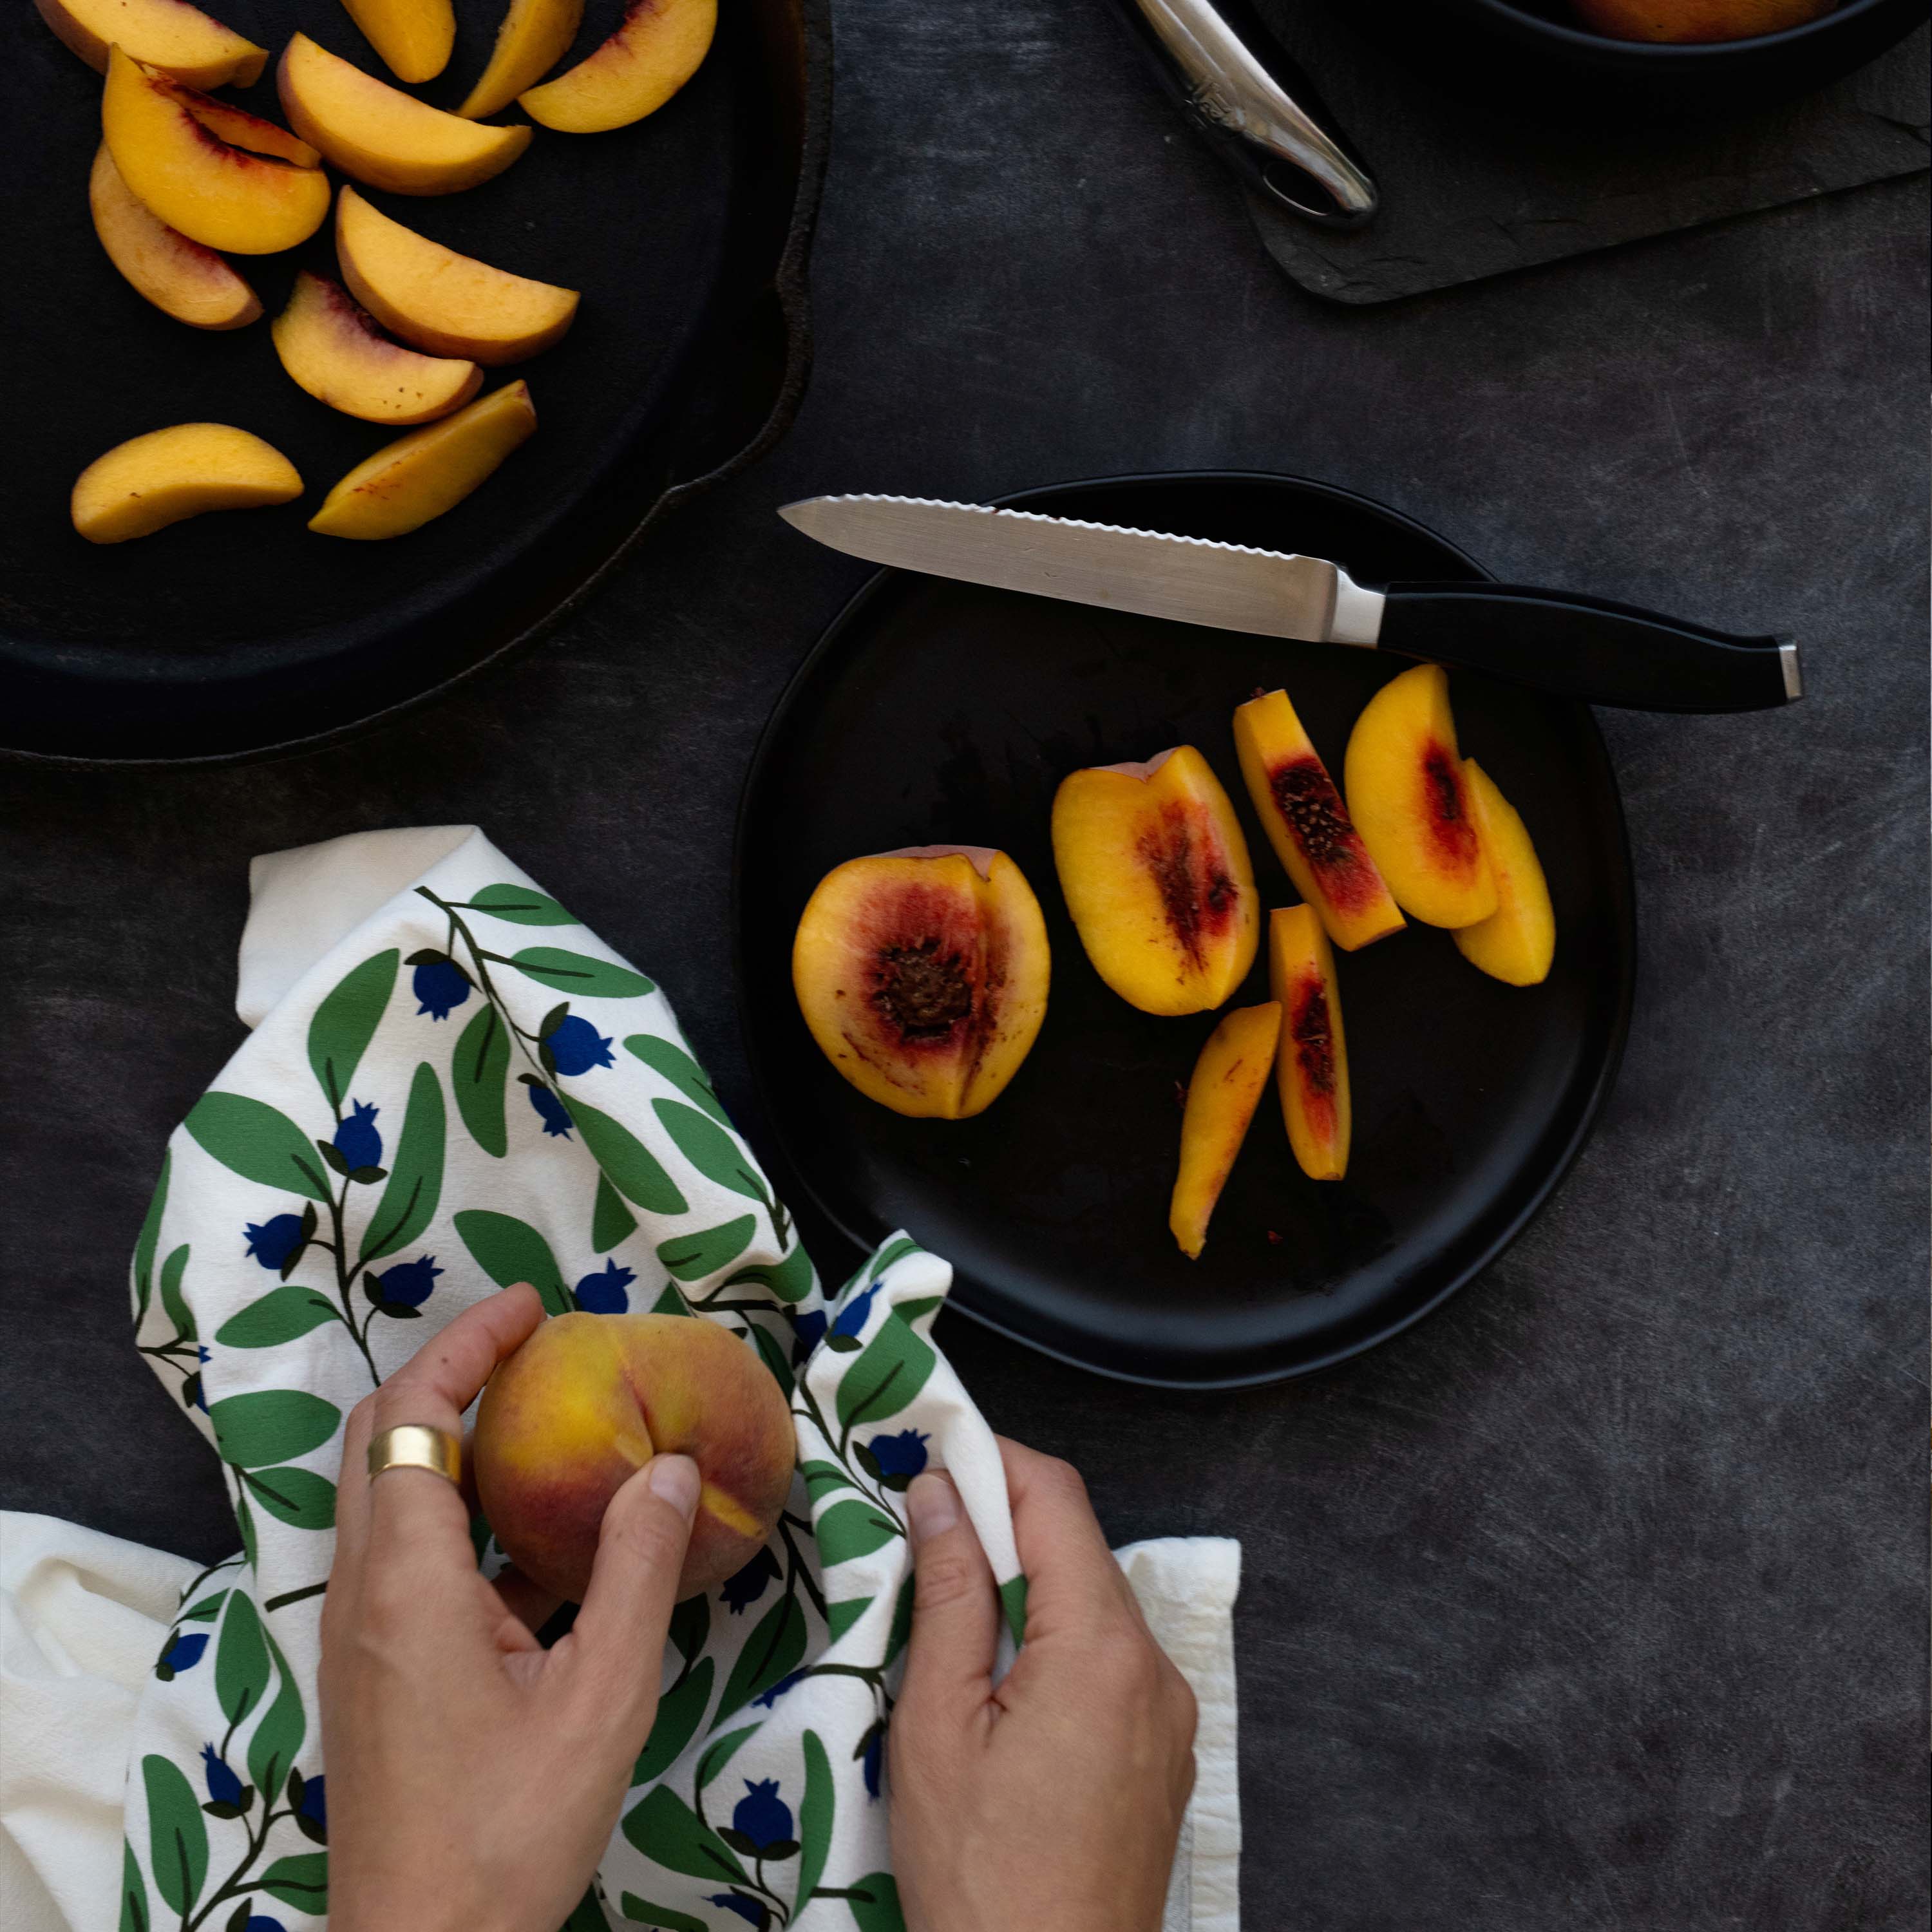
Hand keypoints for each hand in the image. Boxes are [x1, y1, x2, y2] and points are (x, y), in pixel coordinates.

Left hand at [320, 1284, 700, 1931]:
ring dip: (449, 1439)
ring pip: (384, 1496)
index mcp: (407, 1583)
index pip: (412, 1417)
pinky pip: (403, 1555)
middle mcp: (364, 1592)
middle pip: (379, 1439)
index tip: (533, 1308)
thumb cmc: (507, 1831)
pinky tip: (538, 1544)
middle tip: (535, 1348)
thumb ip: (636, 1572)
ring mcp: (359, 1635)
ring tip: (541, 1422)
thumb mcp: (600, 1700)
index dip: (467, 1346)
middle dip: (450, 1374)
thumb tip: (670, 1468)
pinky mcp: (373, 1672)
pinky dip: (457, 1513)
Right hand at [890, 1438, 1197, 1931]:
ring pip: (1094, 1603)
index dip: (993, 1459)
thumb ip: (950, 1597)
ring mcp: (1169, 1713)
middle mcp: (1154, 1668)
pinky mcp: (1164, 1751)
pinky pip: (1110, 1660)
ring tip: (950, 1610)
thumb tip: (941, 1496)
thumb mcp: (937, 1726)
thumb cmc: (982, 1879)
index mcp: (1102, 1649)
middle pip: (1079, 1547)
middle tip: (925, 1528)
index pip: (1056, 1498)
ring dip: (1027, 1586)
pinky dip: (1056, 1641)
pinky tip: (998, 1677)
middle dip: (1003, 1523)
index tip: (934, 1454)